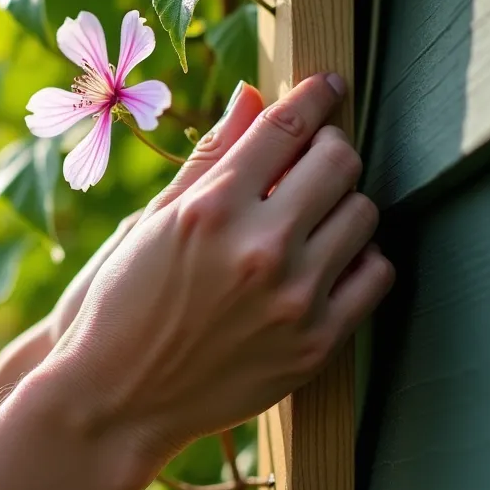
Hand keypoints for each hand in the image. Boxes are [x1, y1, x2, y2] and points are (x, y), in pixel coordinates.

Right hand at [0, 76, 391, 489]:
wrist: (113, 401)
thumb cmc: (119, 305)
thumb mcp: (152, 222)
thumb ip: (210, 157)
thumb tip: (252, 95)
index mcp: (211, 208)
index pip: (288, 125)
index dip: (316, 95)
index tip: (328, 87)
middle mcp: (259, 248)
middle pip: (340, 162)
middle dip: (330, 150)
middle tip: (312, 161)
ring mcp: (293, 299)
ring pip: (364, 214)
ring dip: (343, 205)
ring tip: (311, 221)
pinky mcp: (315, 344)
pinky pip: (376, 275)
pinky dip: (359, 260)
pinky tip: (326, 263)